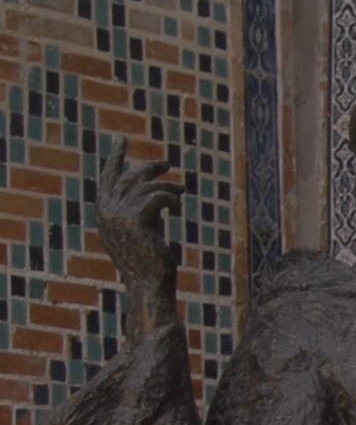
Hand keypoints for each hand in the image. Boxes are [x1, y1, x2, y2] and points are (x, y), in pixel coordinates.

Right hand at [93, 151, 183, 323]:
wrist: (148, 284)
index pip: (108, 178)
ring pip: (147, 186)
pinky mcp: (135, 220)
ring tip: (182, 192)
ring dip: (168, 186)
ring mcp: (118, 215)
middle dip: (149, 168)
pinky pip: (158, 196)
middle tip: (167, 164)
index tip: (120, 140)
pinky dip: (171, 198)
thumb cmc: (150, 261)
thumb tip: (158, 192)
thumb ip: (143, 209)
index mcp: (104, 212)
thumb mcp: (143, 229)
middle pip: (129, 177)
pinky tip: (178, 207)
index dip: (115, 158)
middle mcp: (107, 210)